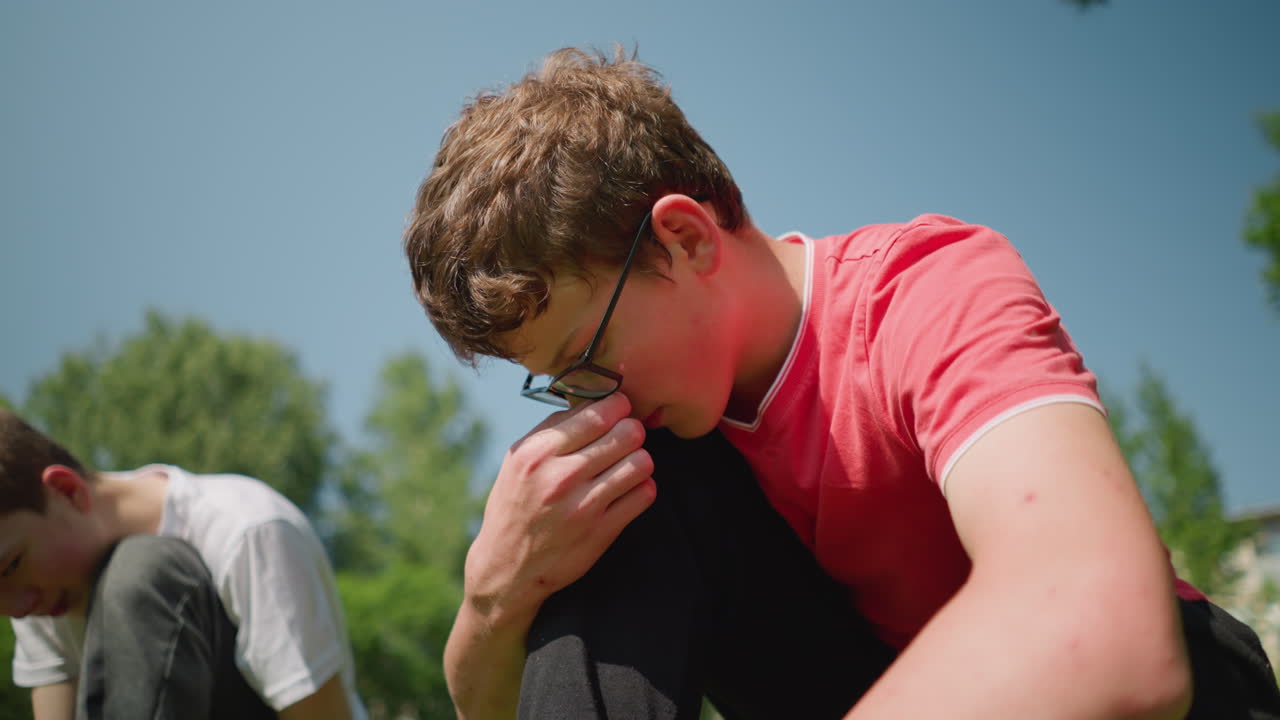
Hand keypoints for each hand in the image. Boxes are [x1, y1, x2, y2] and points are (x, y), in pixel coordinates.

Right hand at [463, 392, 655, 627]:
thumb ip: (553, 429)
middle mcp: (559, 477)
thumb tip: (594, 399)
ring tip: (629, 464)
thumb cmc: (516, 505)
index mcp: (537, 453)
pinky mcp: (601, 532)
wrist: (506, 568)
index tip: (620, 410)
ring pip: (640, 462)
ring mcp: (582, 506)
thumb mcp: (518, 461)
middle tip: (628, 437)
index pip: (597, 413)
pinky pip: (644, 495)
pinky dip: (642, 488)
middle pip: (626, 433)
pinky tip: (628, 490)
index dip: (618, 406)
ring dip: (640, 460)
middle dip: (632, 430)